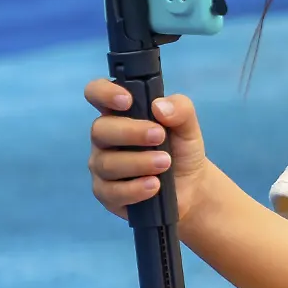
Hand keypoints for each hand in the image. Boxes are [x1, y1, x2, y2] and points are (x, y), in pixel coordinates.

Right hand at [86, 79, 210, 226]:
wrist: (191, 185)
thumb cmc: (181, 148)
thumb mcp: (188, 125)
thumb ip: (180, 109)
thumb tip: (159, 107)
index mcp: (120, 113)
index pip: (96, 93)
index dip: (104, 93)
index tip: (127, 101)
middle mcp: (105, 138)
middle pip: (99, 130)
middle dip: (131, 132)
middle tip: (160, 136)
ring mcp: (102, 167)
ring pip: (106, 163)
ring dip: (139, 162)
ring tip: (165, 163)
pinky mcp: (107, 194)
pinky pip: (111, 192)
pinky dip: (135, 188)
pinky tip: (154, 185)